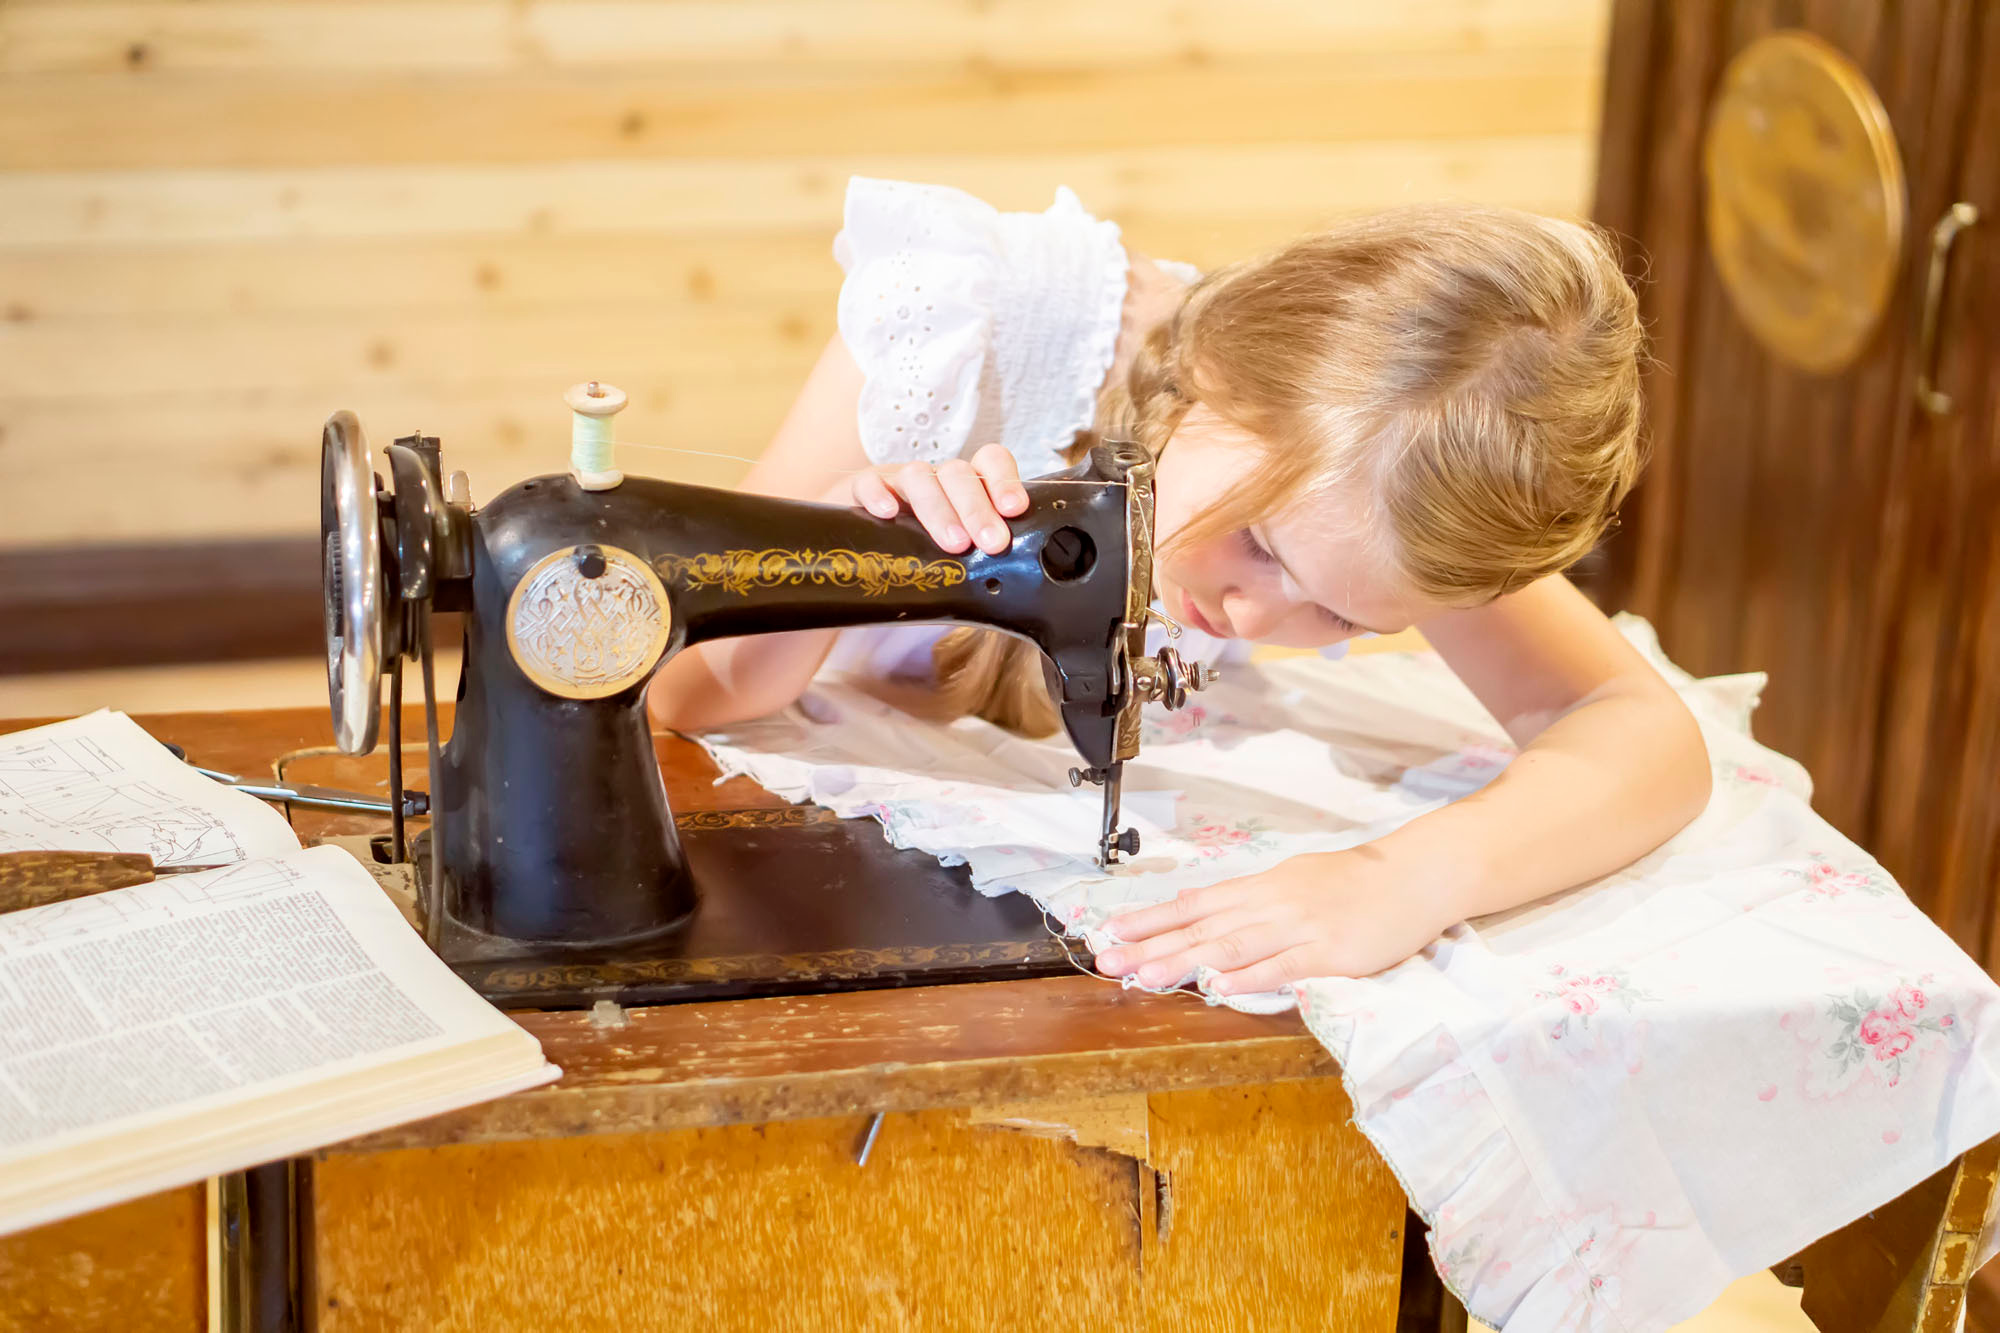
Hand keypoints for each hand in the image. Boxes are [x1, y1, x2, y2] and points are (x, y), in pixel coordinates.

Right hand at [837, 445, 1028, 555]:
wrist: (873, 545)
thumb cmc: (931, 550)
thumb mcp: (964, 552)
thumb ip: (986, 559)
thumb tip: (1013, 592)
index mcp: (968, 486)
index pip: (990, 461)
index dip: (1004, 480)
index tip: (1015, 509)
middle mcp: (937, 478)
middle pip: (958, 473)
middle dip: (978, 509)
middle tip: (993, 543)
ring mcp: (900, 481)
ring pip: (918, 477)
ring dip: (939, 509)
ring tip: (955, 544)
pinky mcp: (864, 488)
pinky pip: (868, 482)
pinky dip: (878, 494)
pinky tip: (888, 514)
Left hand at [1091, 850, 1459, 992]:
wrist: (1416, 874)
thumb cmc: (1356, 882)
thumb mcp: (1293, 879)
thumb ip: (1246, 899)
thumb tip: (1198, 906)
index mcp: (1261, 887)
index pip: (1194, 904)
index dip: (1150, 920)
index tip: (1111, 934)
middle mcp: (1272, 903)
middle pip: (1202, 927)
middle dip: (1151, 946)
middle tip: (1108, 962)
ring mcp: (1301, 927)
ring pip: (1233, 945)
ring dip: (1186, 963)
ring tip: (1146, 979)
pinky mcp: (1332, 952)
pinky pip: (1284, 966)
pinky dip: (1250, 977)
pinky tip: (1221, 987)